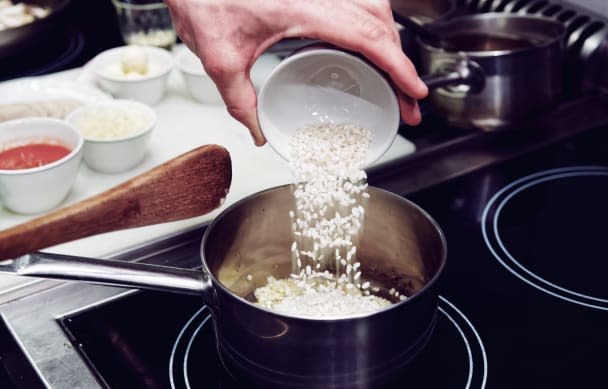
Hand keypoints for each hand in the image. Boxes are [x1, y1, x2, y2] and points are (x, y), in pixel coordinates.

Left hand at [165, 0, 427, 145]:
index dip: (399, 67)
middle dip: (401, 63)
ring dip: (391, 42)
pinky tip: (370, 42)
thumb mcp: (219, 59)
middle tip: (407, 99)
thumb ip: (240, 101)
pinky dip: (374, 23)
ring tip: (394, 75)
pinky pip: (358, 1)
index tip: (415, 91)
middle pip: (382, 24)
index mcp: (307, 8)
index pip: (370, 38)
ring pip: (375, 8)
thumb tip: (256, 131)